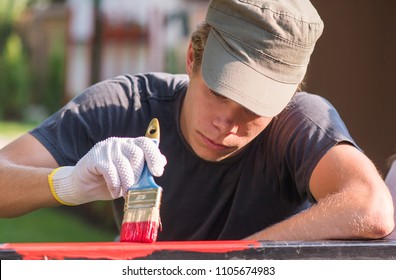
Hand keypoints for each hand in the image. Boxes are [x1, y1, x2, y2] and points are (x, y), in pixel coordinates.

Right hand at [48, 137, 166, 204]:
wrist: (83, 186)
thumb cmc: (110, 181)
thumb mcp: (131, 176)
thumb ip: (144, 169)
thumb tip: (162, 163)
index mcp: (131, 144)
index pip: (146, 144)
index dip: (154, 157)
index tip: (157, 172)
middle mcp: (119, 143)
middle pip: (137, 155)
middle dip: (138, 176)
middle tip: (135, 191)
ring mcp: (107, 148)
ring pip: (124, 165)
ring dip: (127, 184)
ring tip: (125, 194)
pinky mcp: (95, 157)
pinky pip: (110, 171)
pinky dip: (115, 185)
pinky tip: (114, 192)